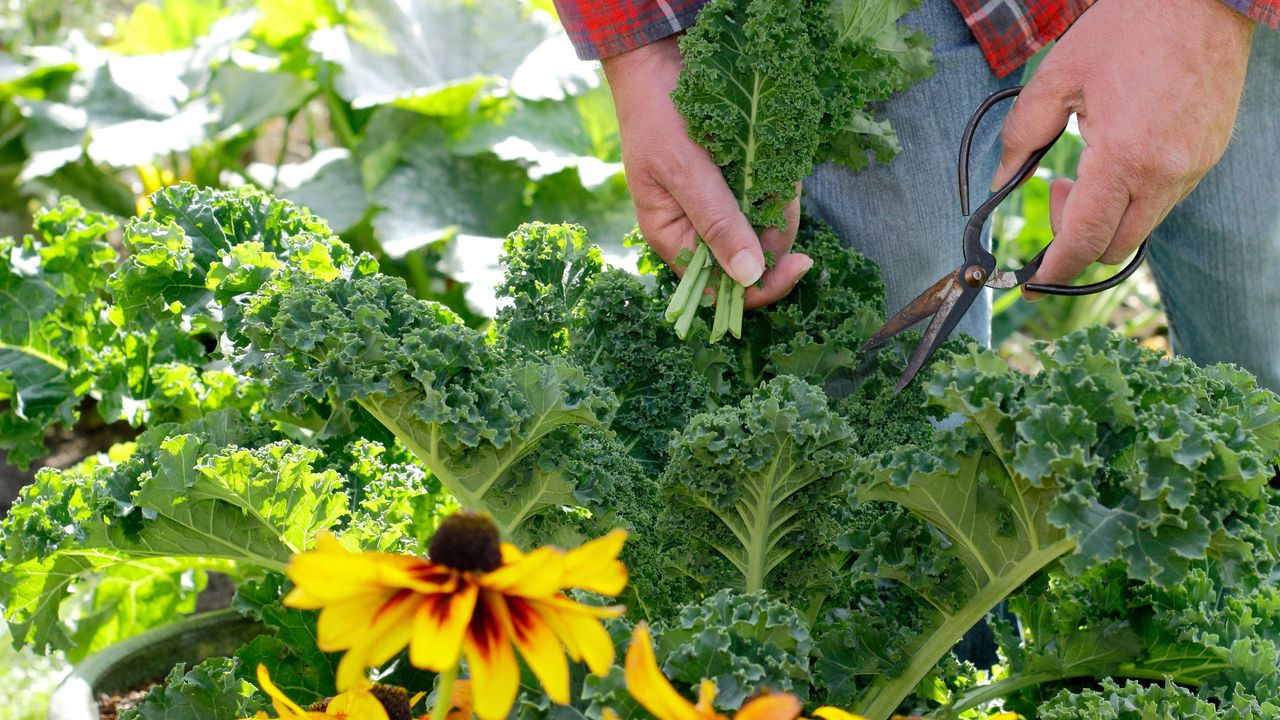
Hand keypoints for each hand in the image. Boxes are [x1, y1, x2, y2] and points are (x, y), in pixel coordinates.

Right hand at [602, 36, 811, 309]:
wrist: (659, 58)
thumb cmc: (657, 115)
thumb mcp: (684, 170)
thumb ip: (717, 222)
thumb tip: (748, 277)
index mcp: (674, 237)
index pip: (719, 288)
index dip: (758, 287)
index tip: (797, 265)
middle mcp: (698, 228)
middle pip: (751, 260)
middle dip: (776, 232)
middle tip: (784, 191)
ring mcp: (720, 204)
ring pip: (768, 227)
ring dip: (781, 201)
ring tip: (779, 162)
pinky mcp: (738, 180)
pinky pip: (771, 195)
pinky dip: (782, 180)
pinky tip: (781, 155)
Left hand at [992, 0, 1254, 297]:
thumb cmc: (1128, 27)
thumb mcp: (1058, 76)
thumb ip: (1022, 134)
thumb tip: (999, 180)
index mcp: (1124, 158)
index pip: (1084, 240)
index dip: (1054, 269)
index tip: (1032, 283)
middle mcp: (1165, 173)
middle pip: (1113, 247)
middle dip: (1075, 239)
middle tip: (1056, 190)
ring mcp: (1194, 167)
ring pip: (1141, 227)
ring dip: (1105, 217)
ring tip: (1087, 165)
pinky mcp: (1208, 156)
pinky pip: (1165, 201)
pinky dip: (1133, 197)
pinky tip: (1118, 156)